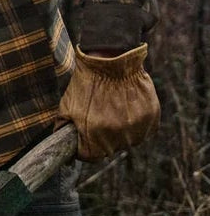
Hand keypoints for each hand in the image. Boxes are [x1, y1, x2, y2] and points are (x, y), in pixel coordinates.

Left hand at [56, 44, 159, 159]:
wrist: (111, 60)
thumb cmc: (86, 82)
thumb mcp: (67, 106)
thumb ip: (65, 129)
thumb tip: (63, 148)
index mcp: (95, 133)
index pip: (90, 156)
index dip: (84, 148)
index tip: (83, 139)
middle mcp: (118, 134)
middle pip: (109, 149)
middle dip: (101, 138)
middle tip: (98, 117)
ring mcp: (137, 126)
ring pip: (128, 141)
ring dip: (120, 132)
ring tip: (112, 109)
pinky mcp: (151, 117)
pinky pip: (143, 131)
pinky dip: (135, 124)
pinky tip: (126, 108)